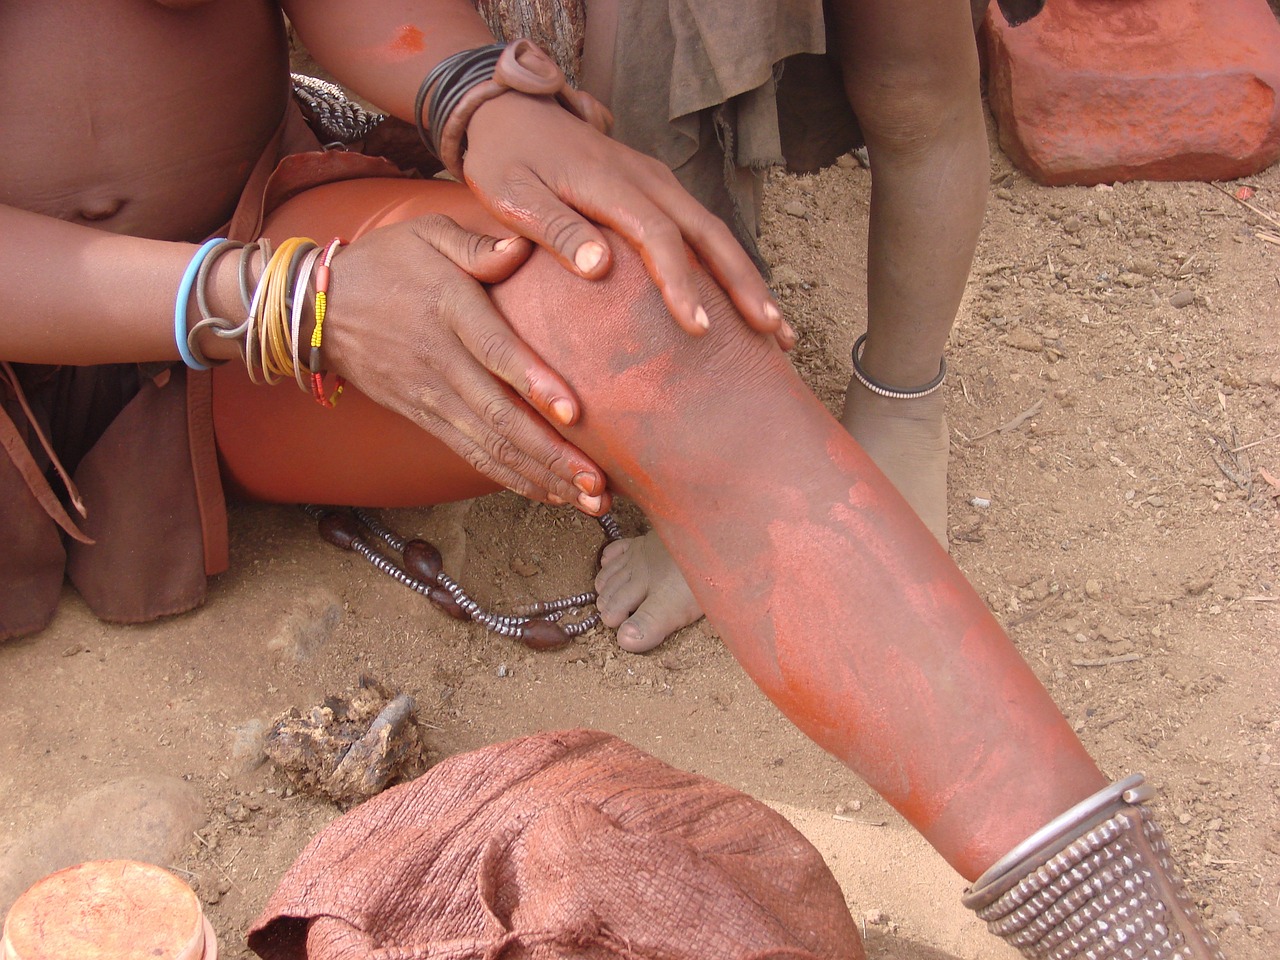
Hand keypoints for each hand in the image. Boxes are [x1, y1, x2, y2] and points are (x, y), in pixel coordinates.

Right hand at [320, 213, 607, 512]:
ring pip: (491, 446)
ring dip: (542, 477)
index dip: (534, 382)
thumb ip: (477, 243)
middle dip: (552, 454)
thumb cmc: (385, 263)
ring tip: (589, 502)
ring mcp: (432, 397)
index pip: (494, 351)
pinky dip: (512, 479)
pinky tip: (551, 494)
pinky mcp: (426, 418)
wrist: (316, 311)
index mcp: (449, 308)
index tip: (574, 413)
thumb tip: (523, 246)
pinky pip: (473, 454)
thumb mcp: (426, 233)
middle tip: (597, 482)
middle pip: (500, 416)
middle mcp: (441, 361)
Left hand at [461, 93, 794, 349]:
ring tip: (777, 330)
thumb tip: (597, 267)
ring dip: (748, 279)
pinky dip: (729, 266)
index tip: (699, 328)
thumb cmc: (505, 159)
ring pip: (714, 232)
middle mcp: (646, 179)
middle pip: (708, 233)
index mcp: (610, 184)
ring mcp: (657, 182)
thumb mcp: (510, 193)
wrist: (511, 113)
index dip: (681, 282)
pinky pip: (702, 229)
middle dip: (743, 283)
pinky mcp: (658, 190)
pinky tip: (744, 300)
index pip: (658, 236)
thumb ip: (552, 227)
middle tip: (772, 333)